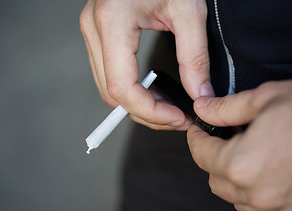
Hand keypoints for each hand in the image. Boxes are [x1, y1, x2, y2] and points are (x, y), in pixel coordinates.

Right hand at [80, 0, 213, 129]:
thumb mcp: (189, 10)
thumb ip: (195, 57)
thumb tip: (199, 95)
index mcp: (112, 21)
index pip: (122, 88)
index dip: (150, 112)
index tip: (177, 118)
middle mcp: (94, 28)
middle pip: (112, 93)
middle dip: (146, 113)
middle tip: (176, 118)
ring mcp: (92, 30)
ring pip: (108, 88)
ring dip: (138, 105)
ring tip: (167, 107)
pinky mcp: (98, 32)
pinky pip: (109, 74)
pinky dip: (131, 90)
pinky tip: (153, 91)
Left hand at [187, 79, 291, 210]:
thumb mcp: (263, 99)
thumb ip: (225, 109)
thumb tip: (203, 110)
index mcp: (241, 164)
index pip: (201, 155)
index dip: (195, 139)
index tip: (198, 131)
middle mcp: (256, 192)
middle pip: (215, 180)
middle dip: (211, 159)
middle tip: (221, 141)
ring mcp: (278, 206)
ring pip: (236, 198)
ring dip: (231, 179)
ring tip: (244, 156)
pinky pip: (262, 207)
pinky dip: (254, 191)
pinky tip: (265, 172)